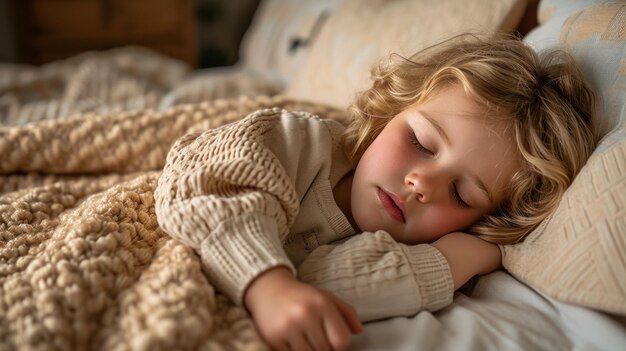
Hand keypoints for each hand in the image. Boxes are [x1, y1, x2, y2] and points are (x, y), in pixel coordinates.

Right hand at [244, 266, 362, 350]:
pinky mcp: (274, 338)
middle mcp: (305, 315)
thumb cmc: (302, 296)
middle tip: (317, 339)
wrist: (267, 289)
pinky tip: (294, 342)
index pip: (341, 341)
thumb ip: (347, 313)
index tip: (333, 341)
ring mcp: (288, 327)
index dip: (340, 346)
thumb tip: (359, 331)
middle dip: (325, 349)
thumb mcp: (327, 297)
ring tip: (306, 341)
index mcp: (322, 304)